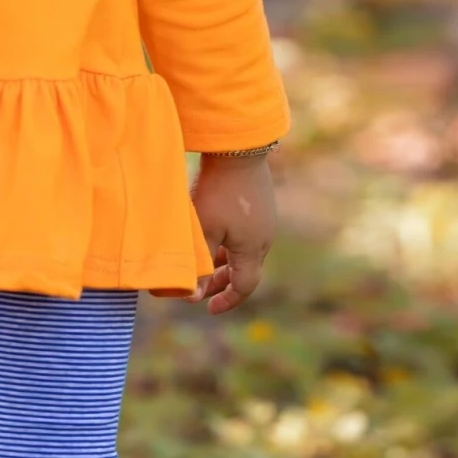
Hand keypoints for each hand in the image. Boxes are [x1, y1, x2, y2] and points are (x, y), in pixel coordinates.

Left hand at [191, 153, 276, 315]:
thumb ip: (199, 265)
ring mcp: (265, 219)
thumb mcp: (204, 231)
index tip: (209, 308)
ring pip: (245, 251)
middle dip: (222, 283)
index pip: (245, 286)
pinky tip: (215, 234)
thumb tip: (192, 297)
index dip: (227, 300)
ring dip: (226, 262)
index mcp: (252, 249)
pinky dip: (230, 243)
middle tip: (203, 291)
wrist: (239, 149)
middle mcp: (264, 237)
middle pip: (245, 270)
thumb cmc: (218, 192)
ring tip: (206, 264)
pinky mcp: (261, 204)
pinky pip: (247, 233)